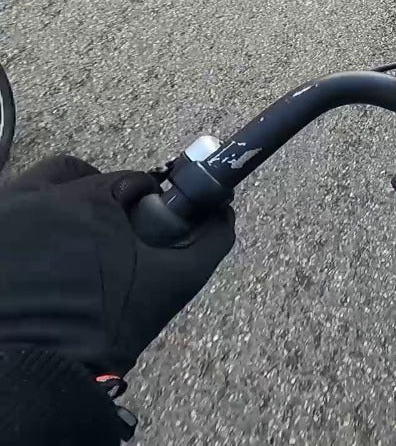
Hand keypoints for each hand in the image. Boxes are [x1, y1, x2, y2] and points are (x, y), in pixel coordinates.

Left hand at [0, 155, 233, 376]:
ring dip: (56, 203)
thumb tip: (223, 213)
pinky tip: (39, 256)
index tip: (146, 222)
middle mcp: (37, 197)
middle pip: (74, 174)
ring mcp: (3, 217)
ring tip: (69, 240)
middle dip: (96, 192)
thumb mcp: (173, 282)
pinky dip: (24, 225)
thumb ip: (209, 240)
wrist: (37, 372)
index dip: (145, 200)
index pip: (128, 180)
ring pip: (34, 188)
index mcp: (88, 201)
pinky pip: (6, 213)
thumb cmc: (104, 327)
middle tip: (108, 229)